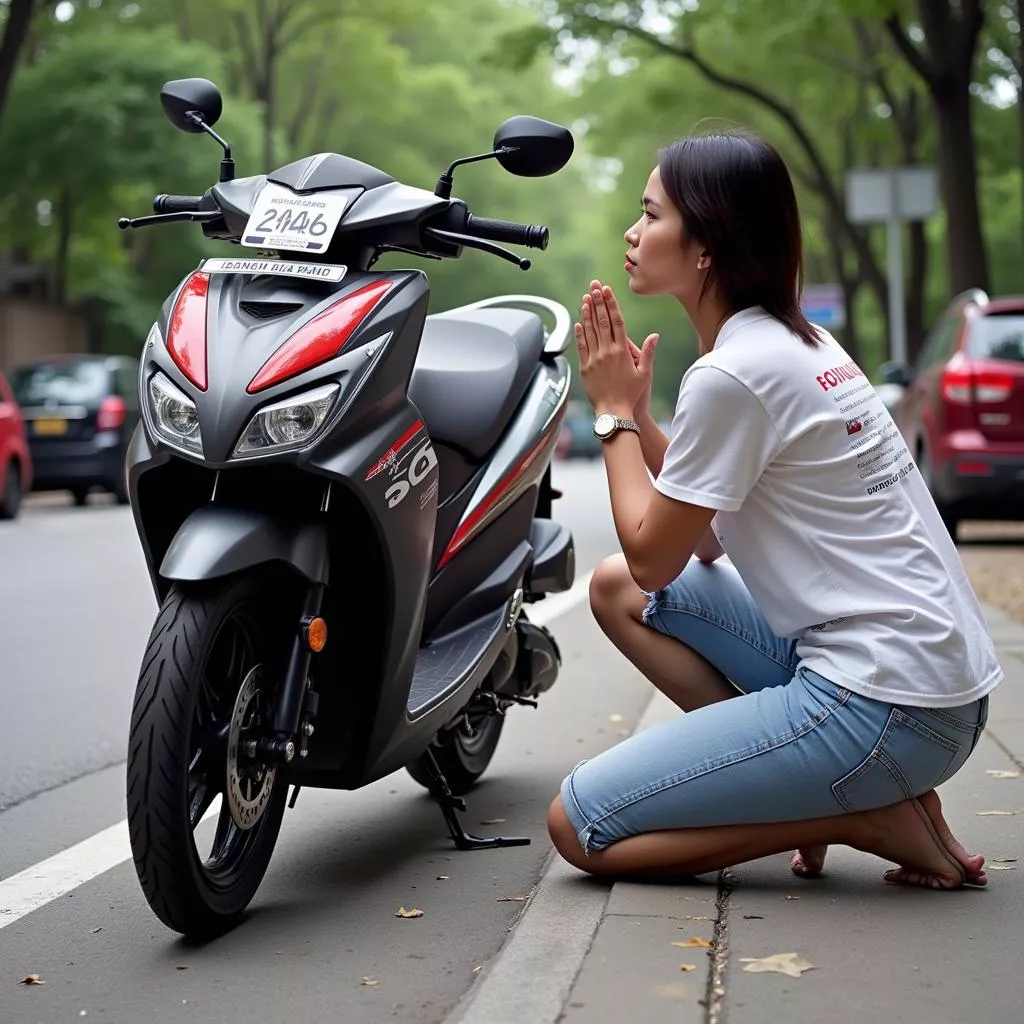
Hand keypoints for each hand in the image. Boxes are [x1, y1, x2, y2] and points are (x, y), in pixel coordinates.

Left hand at [575, 280, 658, 417]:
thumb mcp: (645, 373)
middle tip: (594, 286)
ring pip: (589, 332)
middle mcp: (607, 352)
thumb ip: (648, 352)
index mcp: (622, 351)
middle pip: (601, 322)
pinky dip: (580, 334)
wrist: (614, 412)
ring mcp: (594, 360)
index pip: (616, 321)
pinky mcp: (585, 368)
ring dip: (587, 314)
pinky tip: (579, 322)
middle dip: (597, 302)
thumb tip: (655, 335)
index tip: (606, 290)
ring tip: (585, 299)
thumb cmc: (632, 395)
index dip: (610, 304)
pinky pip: (582, 347)